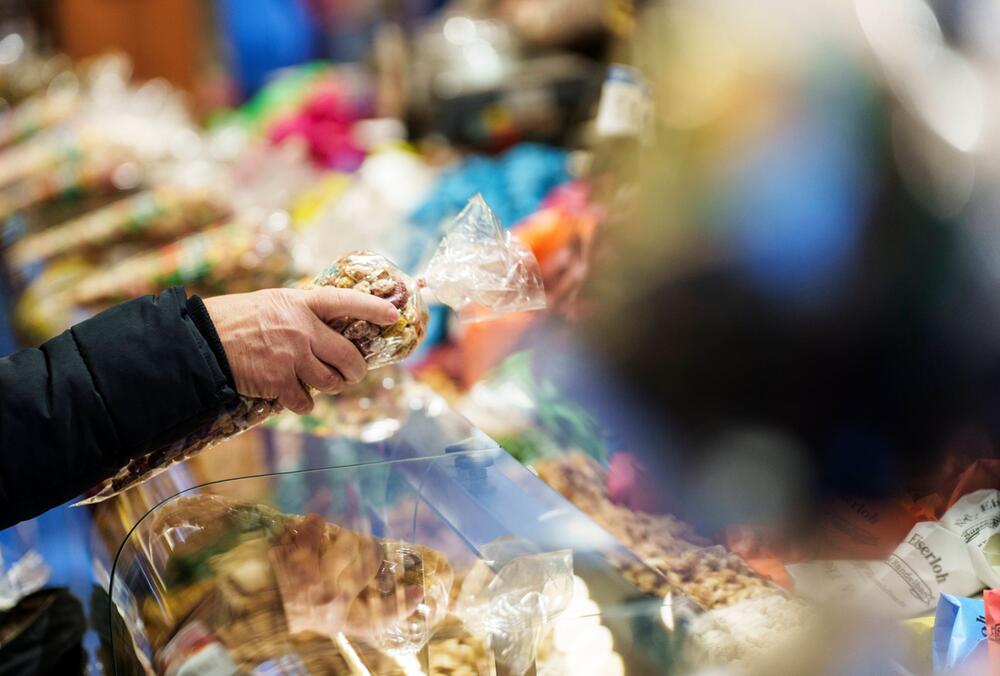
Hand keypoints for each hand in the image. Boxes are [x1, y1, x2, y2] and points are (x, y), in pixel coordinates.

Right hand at [204, 288, 398, 412]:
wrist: (203, 340)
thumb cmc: (238, 319)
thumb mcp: (275, 303)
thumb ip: (303, 314)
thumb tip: (330, 330)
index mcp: (301, 303)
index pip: (346, 302)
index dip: (373, 308)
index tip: (394, 315)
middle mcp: (301, 328)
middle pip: (348, 355)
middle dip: (356, 369)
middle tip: (354, 372)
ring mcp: (292, 356)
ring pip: (331, 382)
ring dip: (332, 386)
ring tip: (325, 383)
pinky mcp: (278, 381)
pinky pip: (305, 400)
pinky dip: (304, 403)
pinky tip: (297, 396)